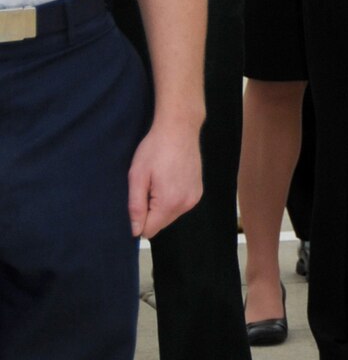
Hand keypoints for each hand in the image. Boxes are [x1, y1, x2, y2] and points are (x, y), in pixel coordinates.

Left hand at [128, 120, 202, 238]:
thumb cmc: (155, 149)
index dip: (138, 219)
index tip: (138, 198)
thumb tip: (135, 231)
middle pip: (160, 224)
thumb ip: (136, 207)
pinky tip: (170, 179)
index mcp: (169, 203)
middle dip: (150, 212)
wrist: (179, 128)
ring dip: (161, 205)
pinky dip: (172, 199)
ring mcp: (194, 198)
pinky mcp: (198, 191)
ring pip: (170, 215)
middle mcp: (185, 205)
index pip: (149, 230)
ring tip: (159, 181)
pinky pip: (180, 206)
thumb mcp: (137, 176)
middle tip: (148, 186)